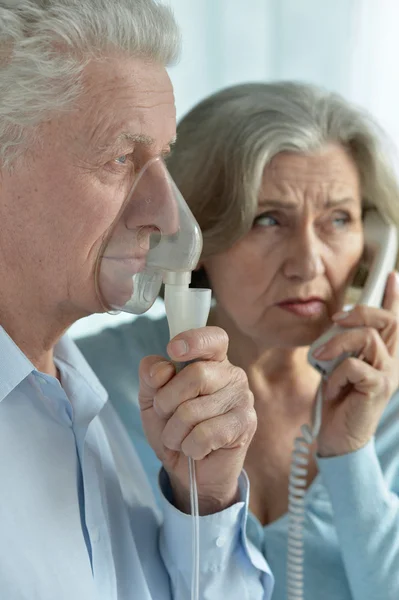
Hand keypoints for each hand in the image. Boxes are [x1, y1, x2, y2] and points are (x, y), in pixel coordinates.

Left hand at [138, 326, 256, 514]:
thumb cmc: (175, 428)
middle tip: (167, 416)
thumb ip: (150, 376)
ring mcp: (242, 399)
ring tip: (181, 437)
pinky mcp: (245, 425)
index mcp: (212, 361)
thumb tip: (161, 368)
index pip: (213, 338)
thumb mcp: (152, 399)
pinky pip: (204, 434)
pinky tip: (196, 448)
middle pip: (196, 375)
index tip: (173, 350)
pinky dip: (189, 446)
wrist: (189, 471)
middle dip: (167, 401)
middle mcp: (232, 375)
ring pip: (193, 410)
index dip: (194, 340)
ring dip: (175, 431)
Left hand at [313, 272, 398, 456]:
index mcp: (383, 355)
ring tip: (321, 358)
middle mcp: (392, 362)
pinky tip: (332, 388)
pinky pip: (354, 365)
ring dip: (338, 345)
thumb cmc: (337, 403)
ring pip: (367, 338)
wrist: (338, 439)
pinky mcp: (378, 388)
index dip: (395, 297)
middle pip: (387, 320)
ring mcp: (387, 375)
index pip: (394, 320)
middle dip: (360, 312)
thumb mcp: (338, 366)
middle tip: (336, 319)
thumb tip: (337, 323)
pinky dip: (335, 374)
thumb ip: (344, 346)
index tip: (392, 275)